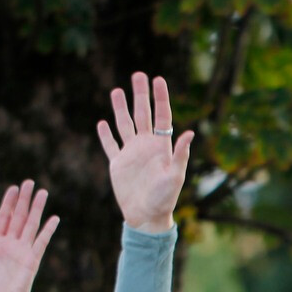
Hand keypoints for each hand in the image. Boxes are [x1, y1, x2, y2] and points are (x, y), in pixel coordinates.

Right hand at [97, 73, 194, 233]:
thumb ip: (180, 154)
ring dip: (120, 108)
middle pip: (142, 114)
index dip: (160, 97)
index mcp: (161, 146)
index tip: (158, 78)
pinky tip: (102, 122)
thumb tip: (189, 132)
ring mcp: (131, 154)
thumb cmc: (165, 199)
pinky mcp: (118, 164)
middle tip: (138, 75)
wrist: (146, 217)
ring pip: (124, 124)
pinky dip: (105, 135)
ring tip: (116, 90)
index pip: (161, 116)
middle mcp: (146, 146)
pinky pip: (110, 146)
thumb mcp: (175, 176)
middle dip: (140, 94)